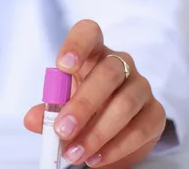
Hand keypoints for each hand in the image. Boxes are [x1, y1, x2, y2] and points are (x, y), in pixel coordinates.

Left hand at [24, 20, 166, 167]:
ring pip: (125, 103)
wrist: (111, 128)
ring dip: (97, 133)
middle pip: (108, 73)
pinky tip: (96, 158)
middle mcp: (120, 63)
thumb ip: (46, 111)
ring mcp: (140, 86)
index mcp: (92, 51)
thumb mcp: (59, 105)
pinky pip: (140, 129)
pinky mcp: (155, 113)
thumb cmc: (80, 105)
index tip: (63, 66)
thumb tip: (32, 119)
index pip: (88, 33)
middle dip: (83, 104)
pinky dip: (115, 147)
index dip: (77, 45)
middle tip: (62, 129)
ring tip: (74, 152)